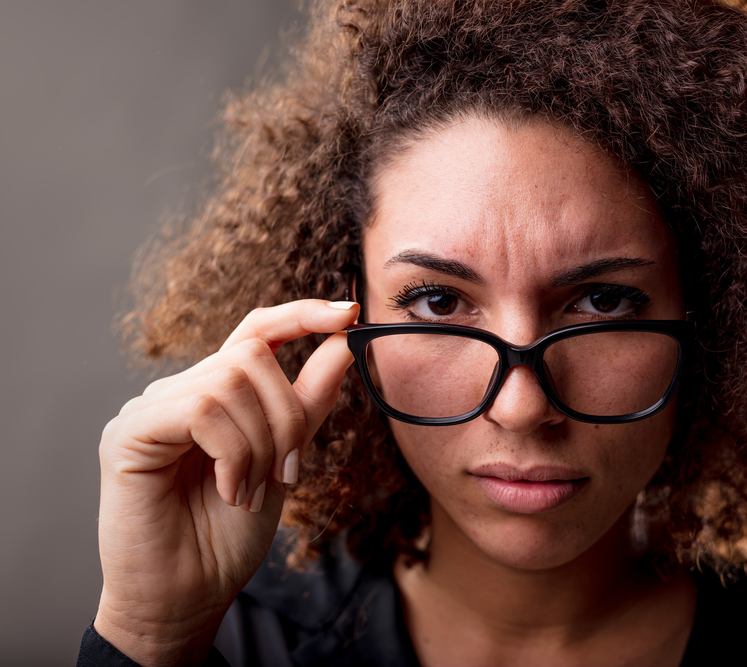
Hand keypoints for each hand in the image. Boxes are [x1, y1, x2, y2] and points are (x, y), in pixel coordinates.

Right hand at [94, 299, 358, 665]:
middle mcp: (180, 391)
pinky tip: (229, 491)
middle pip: (252, 356)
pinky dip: (232, 452)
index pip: (256, 331)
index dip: (301, 315)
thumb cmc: (229, 533)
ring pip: (230, 381)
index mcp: (216, 394)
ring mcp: (149, 407)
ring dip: (261, 443)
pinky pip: (201, 410)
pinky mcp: (128, 432)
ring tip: (250, 490)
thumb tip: (343, 342)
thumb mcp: (285, 458)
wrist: (190, 595)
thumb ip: (308, 401)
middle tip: (286, 471)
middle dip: (287, 414)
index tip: (350, 312)